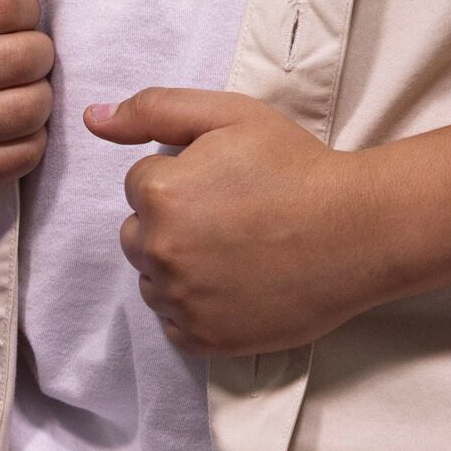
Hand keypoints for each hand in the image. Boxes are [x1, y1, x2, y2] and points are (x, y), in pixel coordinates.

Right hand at [0, 0, 54, 195]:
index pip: (12, 5)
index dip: (27, 8)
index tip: (12, 17)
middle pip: (28, 57)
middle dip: (38, 52)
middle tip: (18, 56)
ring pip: (32, 108)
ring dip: (39, 96)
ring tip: (17, 87)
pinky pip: (26, 155)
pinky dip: (31, 140)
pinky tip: (7, 125)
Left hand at [88, 88, 387, 356]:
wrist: (358, 230)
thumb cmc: (297, 167)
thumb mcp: (229, 115)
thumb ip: (153, 110)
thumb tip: (92, 119)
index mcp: (160, 194)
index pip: (139, 186)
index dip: (183, 178)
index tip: (226, 183)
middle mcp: (161, 253)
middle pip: (138, 236)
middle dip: (172, 224)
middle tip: (231, 217)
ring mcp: (182, 302)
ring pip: (153, 281)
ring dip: (180, 268)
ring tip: (237, 251)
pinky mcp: (205, 340)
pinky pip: (175, 325)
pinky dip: (196, 309)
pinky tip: (237, 286)